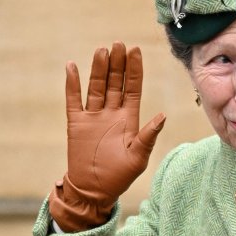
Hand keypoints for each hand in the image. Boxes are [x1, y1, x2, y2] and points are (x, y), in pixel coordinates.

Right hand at [50, 43, 165, 231]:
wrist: (93, 191)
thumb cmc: (119, 177)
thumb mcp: (138, 157)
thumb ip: (149, 136)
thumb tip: (163, 116)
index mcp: (128, 119)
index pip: (132, 88)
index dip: (134, 70)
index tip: (135, 50)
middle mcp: (111, 113)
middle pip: (115, 82)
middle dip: (117, 64)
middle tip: (118, 44)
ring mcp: (93, 116)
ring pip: (96, 86)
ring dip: (99, 69)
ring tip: (102, 51)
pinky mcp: (77, 123)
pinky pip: (74, 99)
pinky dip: (72, 84)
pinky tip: (72, 67)